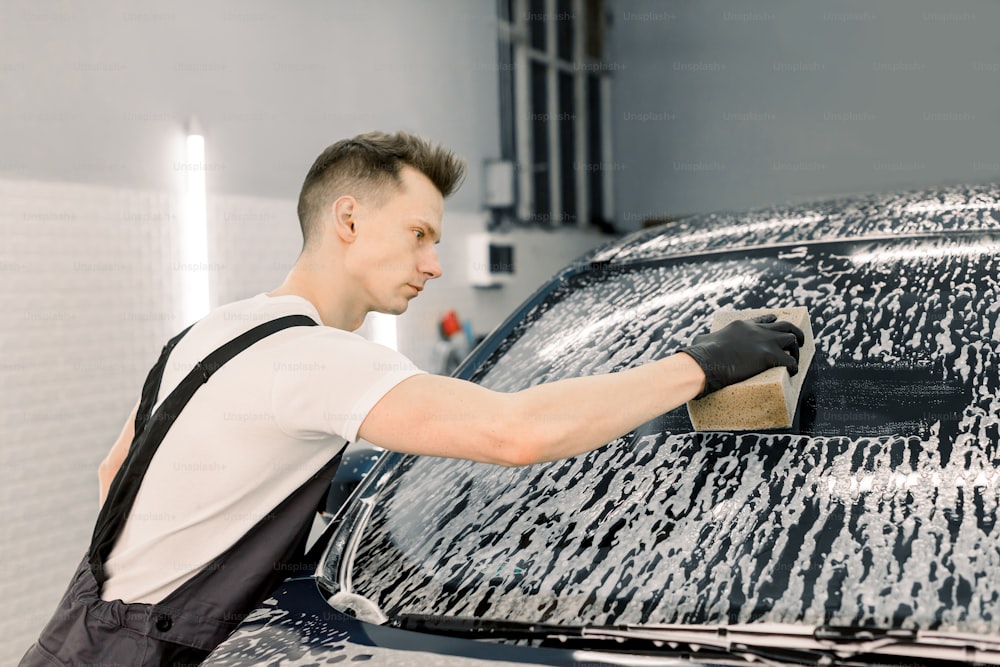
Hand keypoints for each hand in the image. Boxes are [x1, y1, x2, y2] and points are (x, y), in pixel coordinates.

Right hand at [680, 314, 803, 397]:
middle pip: (785, 326)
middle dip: (794, 333)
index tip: (776, 322)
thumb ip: (706, 340)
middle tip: (798, 341)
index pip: (763, 320)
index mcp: (741, 325)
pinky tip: (793, 371)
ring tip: (797, 358)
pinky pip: (790, 361)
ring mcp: (765, 342)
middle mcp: (757, 330)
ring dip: (796, 348)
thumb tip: (696, 344)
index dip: (772, 322)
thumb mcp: (703, 341)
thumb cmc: (701, 353)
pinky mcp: (770, 356)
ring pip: (791, 339)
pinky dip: (793, 366)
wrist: (707, 361)